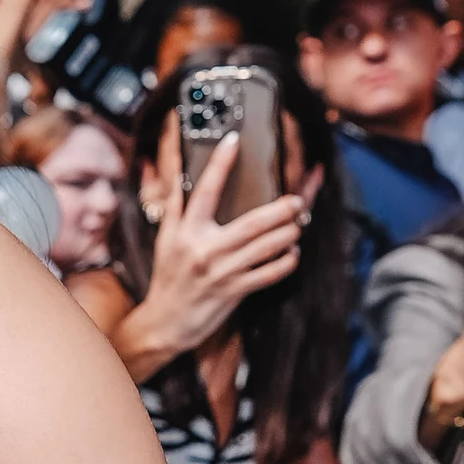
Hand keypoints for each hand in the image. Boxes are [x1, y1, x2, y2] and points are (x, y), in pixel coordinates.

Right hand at [137, 127, 318, 355]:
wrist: (164, 322)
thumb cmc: (167, 277)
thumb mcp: (165, 240)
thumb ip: (174, 207)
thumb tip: (176, 174)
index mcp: (185, 230)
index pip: (204, 190)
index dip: (220, 164)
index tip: (234, 140)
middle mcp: (204, 249)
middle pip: (253, 222)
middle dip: (281, 210)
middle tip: (297, 201)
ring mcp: (222, 271)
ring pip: (267, 247)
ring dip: (289, 234)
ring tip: (298, 224)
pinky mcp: (234, 291)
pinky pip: (269, 274)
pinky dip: (285, 262)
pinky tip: (291, 253)